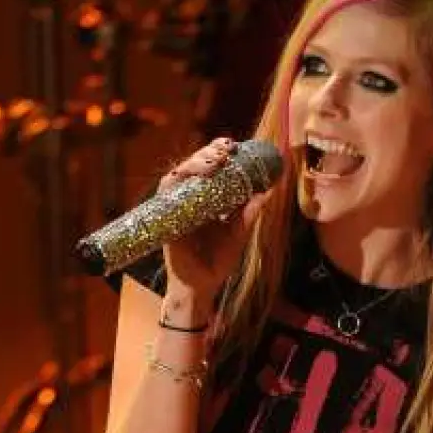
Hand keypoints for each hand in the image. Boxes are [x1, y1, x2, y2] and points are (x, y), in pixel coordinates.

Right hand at [157, 136, 270, 301]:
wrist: (202, 287)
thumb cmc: (217, 262)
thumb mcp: (239, 235)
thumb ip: (249, 214)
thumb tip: (267, 192)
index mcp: (207, 201)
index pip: (210, 170)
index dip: (218, 154)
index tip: (234, 146)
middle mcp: (189, 201)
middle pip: (193, 167)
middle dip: (208, 152)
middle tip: (226, 149)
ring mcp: (176, 209)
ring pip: (178, 175)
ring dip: (195, 163)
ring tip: (214, 160)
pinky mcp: (166, 220)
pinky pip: (165, 195)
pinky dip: (175, 182)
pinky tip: (189, 175)